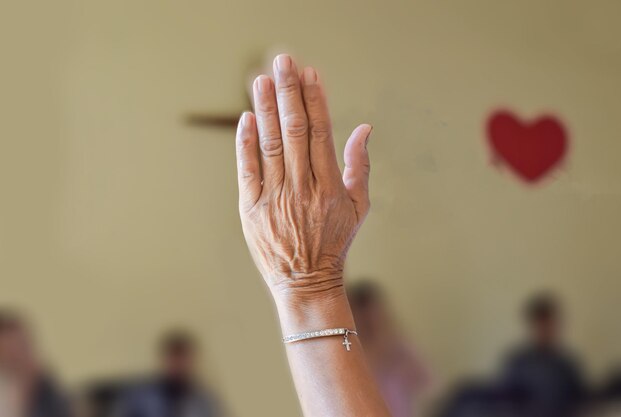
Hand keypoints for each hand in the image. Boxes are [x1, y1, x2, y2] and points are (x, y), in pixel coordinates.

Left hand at [235, 54, 371, 307]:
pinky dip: (245, 143)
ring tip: (262, 80)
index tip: (310, 74)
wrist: (306, 283)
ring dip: (266, 109)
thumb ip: (360, 166)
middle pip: (294, 130)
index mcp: (329, 186)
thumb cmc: (335, 243)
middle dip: (288, 92)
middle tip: (282, 61)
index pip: (320, 132)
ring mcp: (273, 198)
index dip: (315, 100)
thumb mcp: (359, 207)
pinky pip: (247, 170)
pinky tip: (247, 118)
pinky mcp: (250, 209)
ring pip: (270, 144)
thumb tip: (364, 128)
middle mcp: (301, 188)